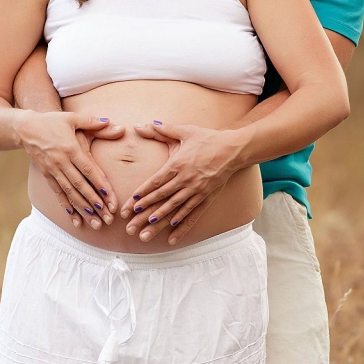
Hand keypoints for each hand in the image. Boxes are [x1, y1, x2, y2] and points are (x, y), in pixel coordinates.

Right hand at [15, 110, 124, 229]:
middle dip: (94, 202)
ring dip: (82, 208)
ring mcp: (53, 170)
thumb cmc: (52, 122)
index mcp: (70, 148)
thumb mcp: (73, 119)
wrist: (25, 128)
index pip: (88, 169)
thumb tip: (117, 126)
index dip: (99, 184)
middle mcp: (61, 162)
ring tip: (94, 222)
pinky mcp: (47, 175)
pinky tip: (74, 218)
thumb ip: (94, 123)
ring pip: (70, 193)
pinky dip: (66, 206)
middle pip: (80, 185)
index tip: (109, 197)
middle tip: (106, 217)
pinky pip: (58, 193)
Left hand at [121, 122, 242, 244]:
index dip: (142, 194)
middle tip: (130, 224)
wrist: (233, 149)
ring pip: (174, 209)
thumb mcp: (184, 131)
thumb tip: (142, 125)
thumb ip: (162, 130)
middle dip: (144, 212)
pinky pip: (192, 215)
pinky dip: (181, 227)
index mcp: (178, 164)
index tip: (130, 204)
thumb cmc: (207, 139)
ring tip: (146, 232)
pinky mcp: (206, 198)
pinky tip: (171, 237)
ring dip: (159, 221)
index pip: (155, 183)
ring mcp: (197, 191)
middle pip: (161, 198)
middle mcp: (186, 180)